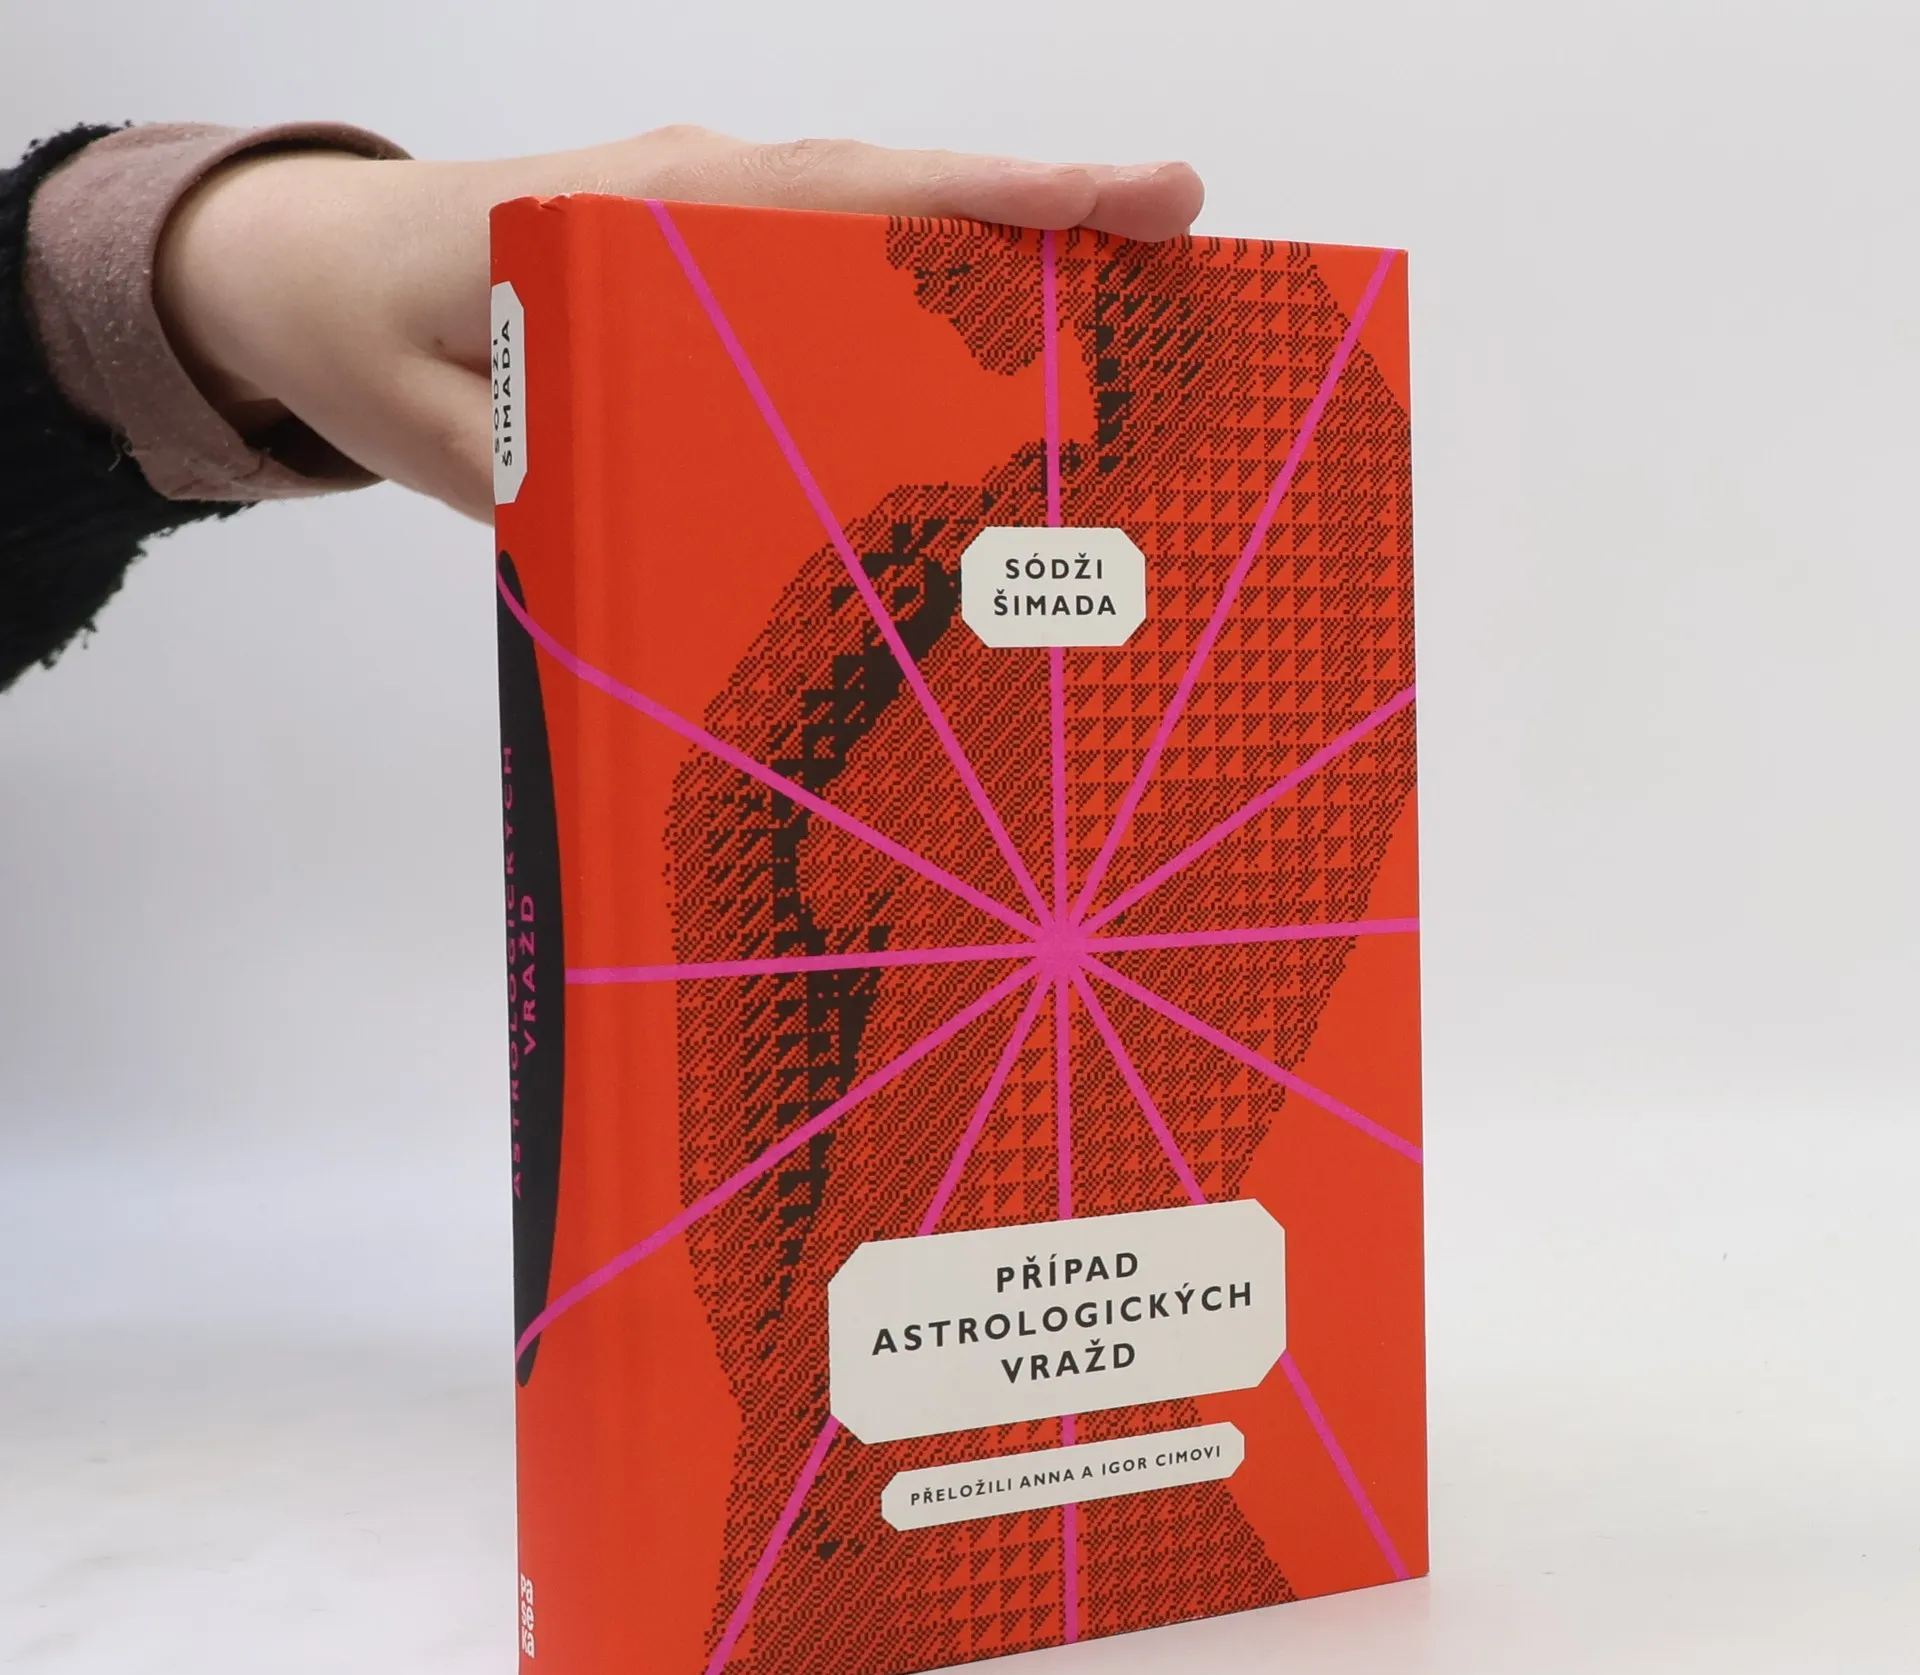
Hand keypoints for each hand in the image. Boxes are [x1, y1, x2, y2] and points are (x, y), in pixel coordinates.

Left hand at [153, 126, 1204, 519]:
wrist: (294, 268)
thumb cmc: (361, 333)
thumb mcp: (438, 428)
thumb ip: (550, 469)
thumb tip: (682, 532)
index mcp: (648, 215)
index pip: (853, 197)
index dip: (998, 199)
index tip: (1132, 200)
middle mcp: (698, 195)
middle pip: (900, 193)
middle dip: (1044, 211)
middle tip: (1185, 235)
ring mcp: (705, 219)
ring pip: (877, 226)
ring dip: (995, 257)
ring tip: (1126, 302)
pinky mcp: (698, 261)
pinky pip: (831, 268)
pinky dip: (917, 294)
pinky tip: (984, 355)